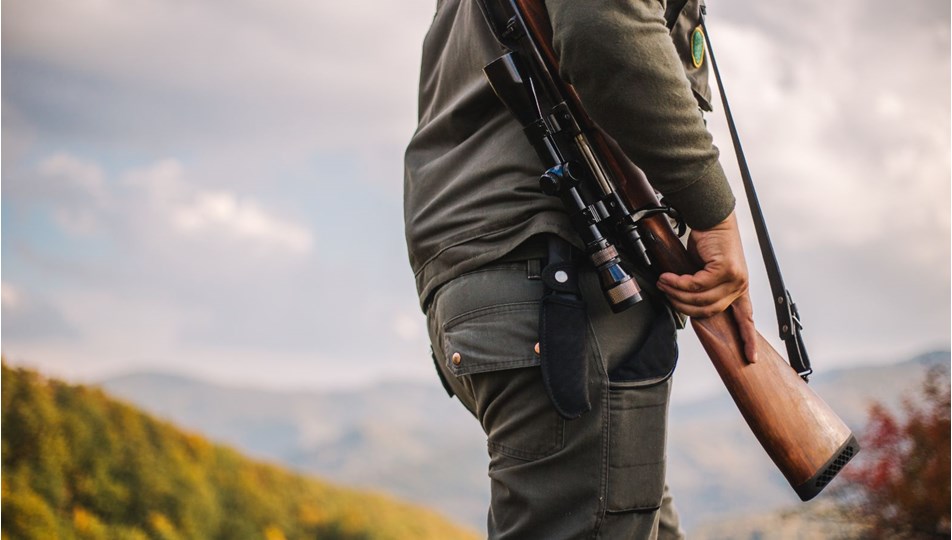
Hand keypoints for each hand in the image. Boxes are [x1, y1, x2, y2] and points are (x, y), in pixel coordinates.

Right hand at [656, 212, 757, 362]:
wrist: (712, 218)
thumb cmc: (707, 242)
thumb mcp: (704, 270)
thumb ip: (700, 288)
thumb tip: (683, 302)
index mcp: (738, 289)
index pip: (746, 317)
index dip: (746, 338)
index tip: (750, 357)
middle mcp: (740, 285)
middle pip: (709, 310)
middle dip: (683, 304)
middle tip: (666, 292)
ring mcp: (735, 278)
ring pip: (701, 299)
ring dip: (678, 293)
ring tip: (664, 283)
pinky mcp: (726, 269)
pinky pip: (697, 285)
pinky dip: (679, 283)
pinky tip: (669, 278)